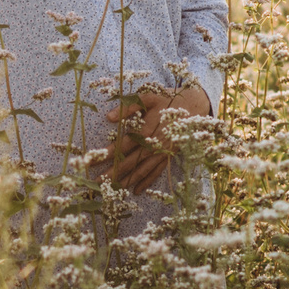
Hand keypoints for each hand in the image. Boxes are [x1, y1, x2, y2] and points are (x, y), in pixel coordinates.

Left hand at [95, 84, 209, 191]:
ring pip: (142, 170)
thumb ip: (128, 107)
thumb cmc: (167, 100)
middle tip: (97, 182)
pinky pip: (156, 172)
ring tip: (112, 190)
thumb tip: (108, 117)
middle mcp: (153, 145)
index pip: (123, 145)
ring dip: (126, 181)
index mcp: (146, 130)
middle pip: (130, 162)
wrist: (194, 106)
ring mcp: (161, 153)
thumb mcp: (148, 97)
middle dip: (113, 172)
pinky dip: (146, 182)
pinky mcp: (168, 156)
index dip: (108, 153)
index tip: (94, 160)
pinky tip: (136, 191)